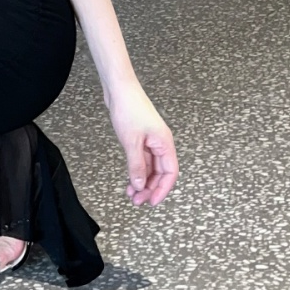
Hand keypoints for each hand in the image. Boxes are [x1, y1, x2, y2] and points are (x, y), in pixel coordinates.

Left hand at [107, 84, 178, 206]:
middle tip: (137, 201)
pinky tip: (129, 180)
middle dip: (150, 188)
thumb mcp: (132, 141)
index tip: (152, 202)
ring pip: (150, 167)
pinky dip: (136, 170)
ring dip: (141, 181)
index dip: (162, 189)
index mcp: (165, 143)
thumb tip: (140, 185)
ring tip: (131, 194)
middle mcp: (160, 143)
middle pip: (160, 172)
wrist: (119, 88)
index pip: (170, 173)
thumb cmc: (129, 108)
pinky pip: (141, 159)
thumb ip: (137, 166)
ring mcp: (149, 140)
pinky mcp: (139, 137)